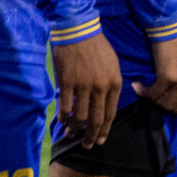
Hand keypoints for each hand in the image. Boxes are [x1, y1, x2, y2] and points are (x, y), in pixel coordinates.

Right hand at [52, 32, 121, 148]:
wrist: (79, 31)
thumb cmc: (97, 47)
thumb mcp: (113, 64)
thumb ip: (111, 83)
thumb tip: (106, 102)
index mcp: (115, 83)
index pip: (110, 113)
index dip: (105, 129)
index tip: (101, 139)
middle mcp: (101, 87)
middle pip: (96, 119)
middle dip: (91, 136)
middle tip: (87, 146)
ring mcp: (83, 86)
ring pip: (79, 117)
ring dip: (74, 129)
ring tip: (70, 134)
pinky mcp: (67, 83)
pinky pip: (64, 107)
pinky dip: (63, 117)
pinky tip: (61, 121)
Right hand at [133, 29, 176, 116]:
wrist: (173, 26)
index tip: (169, 98)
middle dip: (166, 104)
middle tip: (157, 96)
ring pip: (166, 103)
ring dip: (154, 99)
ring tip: (148, 91)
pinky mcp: (168, 77)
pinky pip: (154, 93)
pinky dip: (144, 92)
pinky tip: (139, 87)